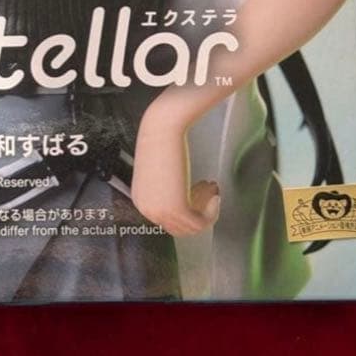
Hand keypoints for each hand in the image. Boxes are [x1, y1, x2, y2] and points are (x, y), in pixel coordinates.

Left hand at [131, 112, 220, 235]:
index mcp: (140, 201)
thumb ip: (165, 189)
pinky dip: (211, 213)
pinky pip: (200, 223)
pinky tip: (214, 194)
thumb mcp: (158, 172)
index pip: (167, 221)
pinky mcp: (177, 209)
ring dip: (207, 210)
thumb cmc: (160, 140)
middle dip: (198, 210)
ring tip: (213, 189)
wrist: (163, 128)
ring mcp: (161, 212)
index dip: (187, 208)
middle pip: (179, 227)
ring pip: (191, 227)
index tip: (199, 190)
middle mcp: (147, 211)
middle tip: (210, 190)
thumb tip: (182, 195)